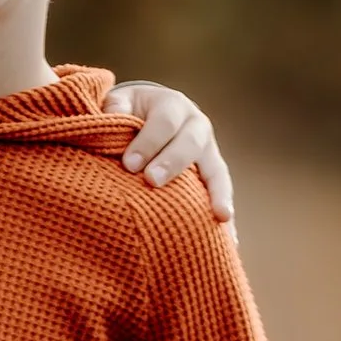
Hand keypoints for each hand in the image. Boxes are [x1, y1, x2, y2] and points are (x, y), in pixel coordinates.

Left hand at [106, 81, 235, 234]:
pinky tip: (230, 237)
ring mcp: (208, 151)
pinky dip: (224, 210)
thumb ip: (114, 108)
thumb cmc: (128, 113)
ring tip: (220, 216)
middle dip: (172, 162)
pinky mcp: (212, 173)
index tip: (128, 164)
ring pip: (216, 170)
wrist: (148, 115)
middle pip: (191, 143)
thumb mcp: (120, 103)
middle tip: (152, 181)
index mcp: (172, 105)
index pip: (164, 122)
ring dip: (216, 193)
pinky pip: (222, 193)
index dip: (148, 142)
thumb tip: (110, 117)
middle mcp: (196, 125)